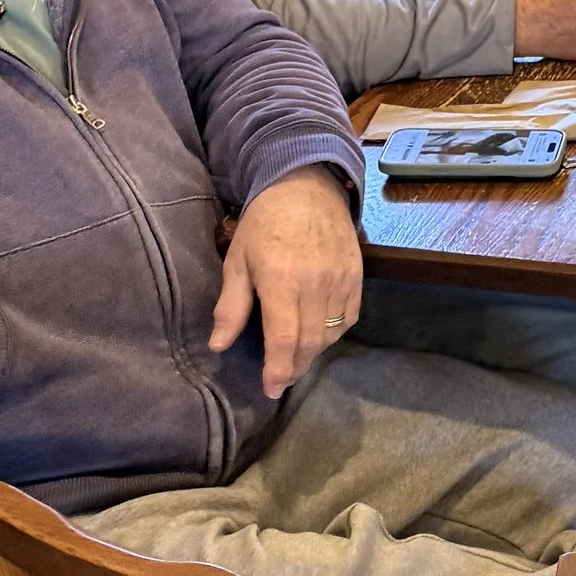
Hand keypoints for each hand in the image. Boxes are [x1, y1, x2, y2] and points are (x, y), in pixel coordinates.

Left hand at [211, 166, 360, 400]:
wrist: (306, 185)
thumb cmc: (264, 223)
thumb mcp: (237, 260)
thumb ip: (230, 306)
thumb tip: (218, 346)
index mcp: (281, 279)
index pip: (283, 338)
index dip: (278, 370)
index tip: (270, 390)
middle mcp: (315, 283)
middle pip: (310, 342)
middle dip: (294, 368)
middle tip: (280, 380)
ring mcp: (340, 279)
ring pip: (331, 333)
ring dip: (313, 352)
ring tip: (295, 356)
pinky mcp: (357, 275)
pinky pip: (348, 318)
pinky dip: (333, 333)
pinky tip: (318, 332)